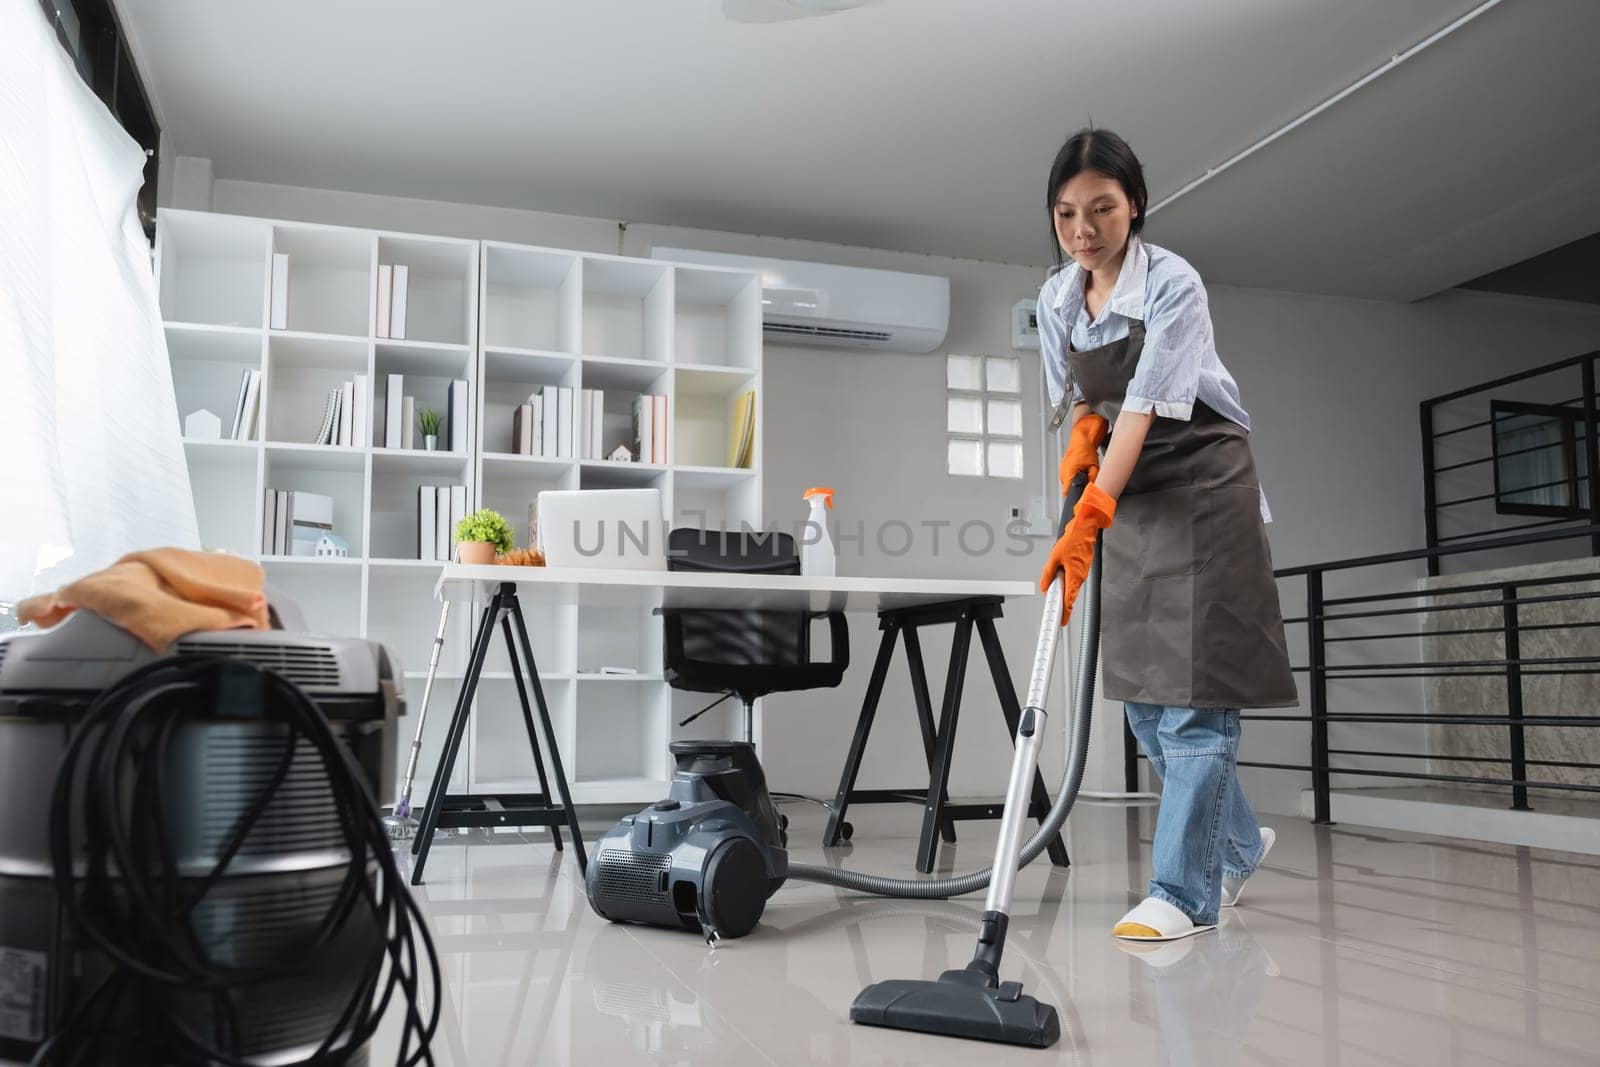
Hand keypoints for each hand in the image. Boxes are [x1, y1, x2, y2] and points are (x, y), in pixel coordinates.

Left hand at [1038, 482, 1115, 624]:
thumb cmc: (1073, 540)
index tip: (1061, 622)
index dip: (1065, 613)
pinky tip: (1059, 576)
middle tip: (1055, 611)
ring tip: (1053, 586)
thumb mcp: (1054, 557)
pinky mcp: (1081, 568)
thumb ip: (1048, 573)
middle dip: (1061, 602)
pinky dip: (1065, 581)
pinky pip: (1072, 579)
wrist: (1085, 529)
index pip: (1069, 601)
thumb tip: (1044, 585)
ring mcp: (1081, 573)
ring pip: (1070, 587)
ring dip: (1062, 589)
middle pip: (1069, 596)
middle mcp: (1080, 577)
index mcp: (1074, 577)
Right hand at [1059, 413, 1108, 495]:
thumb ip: (1093, 480)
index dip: (1075, 498)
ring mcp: (1061, 472)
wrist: (1081, 440)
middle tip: (1086, 486)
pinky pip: (1067, 480)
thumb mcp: (1094, 467)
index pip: (1068, 493)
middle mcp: (1062, 474)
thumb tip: (1093, 490)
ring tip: (1083, 477)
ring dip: (1075, 484)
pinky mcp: (1062, 470)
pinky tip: (1079, 473)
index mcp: (1069, 473)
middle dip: (1077, 490)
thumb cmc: (1085, 450)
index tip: (1081, 499)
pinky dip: (1073, 479)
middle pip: (1068, 490)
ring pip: (1067, 485)